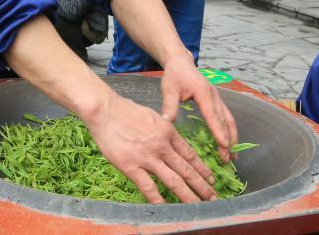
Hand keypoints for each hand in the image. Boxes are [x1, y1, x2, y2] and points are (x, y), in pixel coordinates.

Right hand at [82, 92, 217, 203]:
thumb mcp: (153, 116)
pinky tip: (166, 207)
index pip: (190, 154)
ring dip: (188, 195)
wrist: (105, 110)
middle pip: (186, 170)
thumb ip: (163, 129)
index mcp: (168, 132)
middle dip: (202, 186)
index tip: (212, 179)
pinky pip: (148, 186)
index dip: (202, 168)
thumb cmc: (125, 110)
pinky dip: (158, 199)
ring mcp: (147, 157)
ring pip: (173, 180)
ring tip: (198, 206)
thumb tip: (170, 139)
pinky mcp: (131, 166)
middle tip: (213, 198)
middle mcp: (162, 146)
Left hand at [160, 54, 237, 162]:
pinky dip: (229, 130)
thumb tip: (167, 122)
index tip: (223, 145)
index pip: (212, 115)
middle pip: (224, 120)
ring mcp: (217, 98)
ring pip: (229, 119)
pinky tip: (229, 141)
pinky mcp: (216, 100)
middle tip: (228, 158)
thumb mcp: (169, 88)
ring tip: (233, 155)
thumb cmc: (175, 75)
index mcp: (203, 93)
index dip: (218, 131)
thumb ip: (169, 105)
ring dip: (232, 137)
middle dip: (228, 140)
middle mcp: (214, 96)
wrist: (181, 62)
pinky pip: (226, 116)